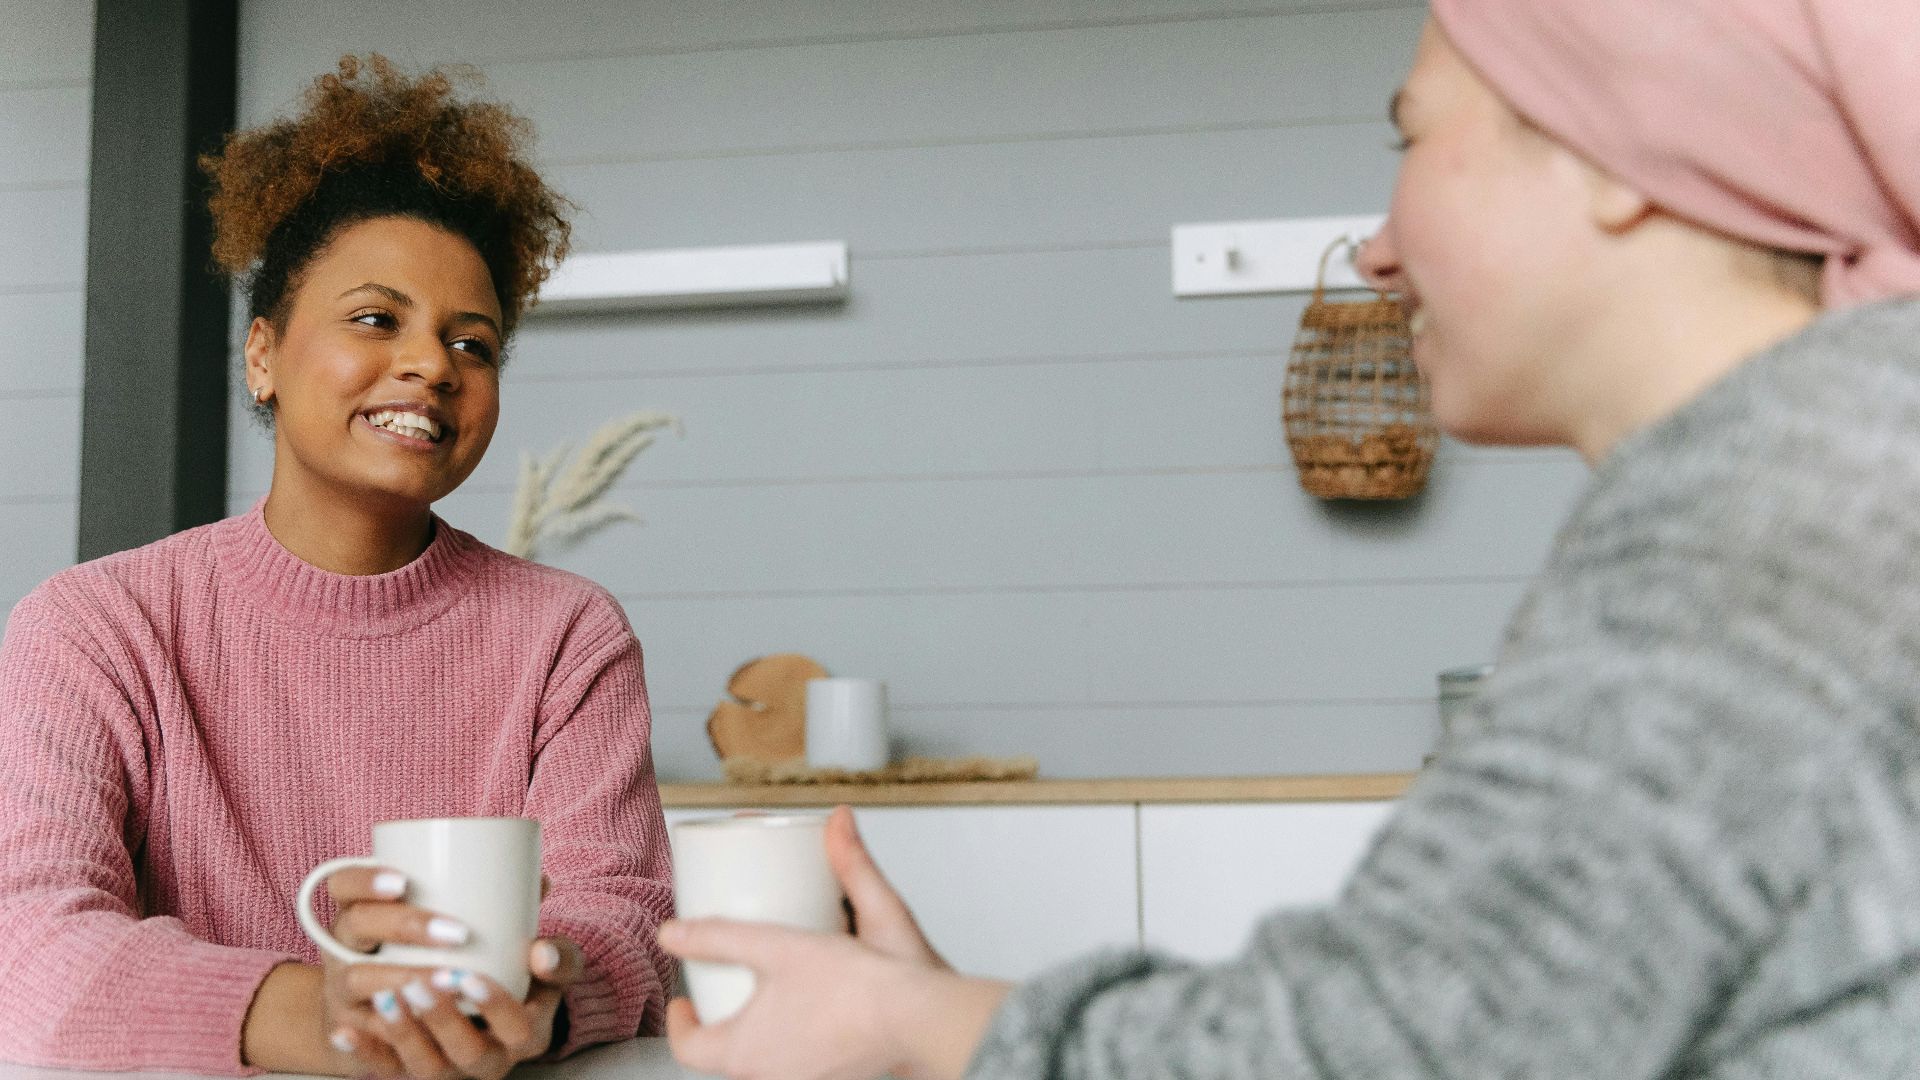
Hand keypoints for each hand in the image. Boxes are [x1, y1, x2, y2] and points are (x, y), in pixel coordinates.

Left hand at [320, 866, 582, 1078]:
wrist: (485, 1016)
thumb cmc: (521, 978)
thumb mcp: (546, 965)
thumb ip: (548, 930)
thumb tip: (542, 888)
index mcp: (527, 1033)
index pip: (520, 1030)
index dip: (495, 1007)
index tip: (469, 975)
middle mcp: (490, 1061)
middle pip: (469, 1054)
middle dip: (442, 1020)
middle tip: (421, 982)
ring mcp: (450, 1070)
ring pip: (425, 1067)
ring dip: (404, 1033)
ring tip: (384, 997)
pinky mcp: (413, 1071)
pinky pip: (386, 1071)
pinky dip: (364, 1051)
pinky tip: (343, 1030)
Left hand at [662, 807, 1006, 1079]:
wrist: (920, 1021)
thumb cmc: (858, 991)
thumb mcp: (784, 942)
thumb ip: (728, 928)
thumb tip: (707, 902)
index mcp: (744, 1052)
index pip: (688, 1049)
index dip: (680, 1020)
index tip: (685, 996)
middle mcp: (770, 1075)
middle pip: (727, 1051)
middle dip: (724, 1014)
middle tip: (729, 979)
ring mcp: (805, 1079)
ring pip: (767, 1055)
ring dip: (763, 1025)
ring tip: (774, 984)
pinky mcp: (837, 1075)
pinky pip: (803, 1056)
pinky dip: (800, 1033)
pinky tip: (818, 1004)